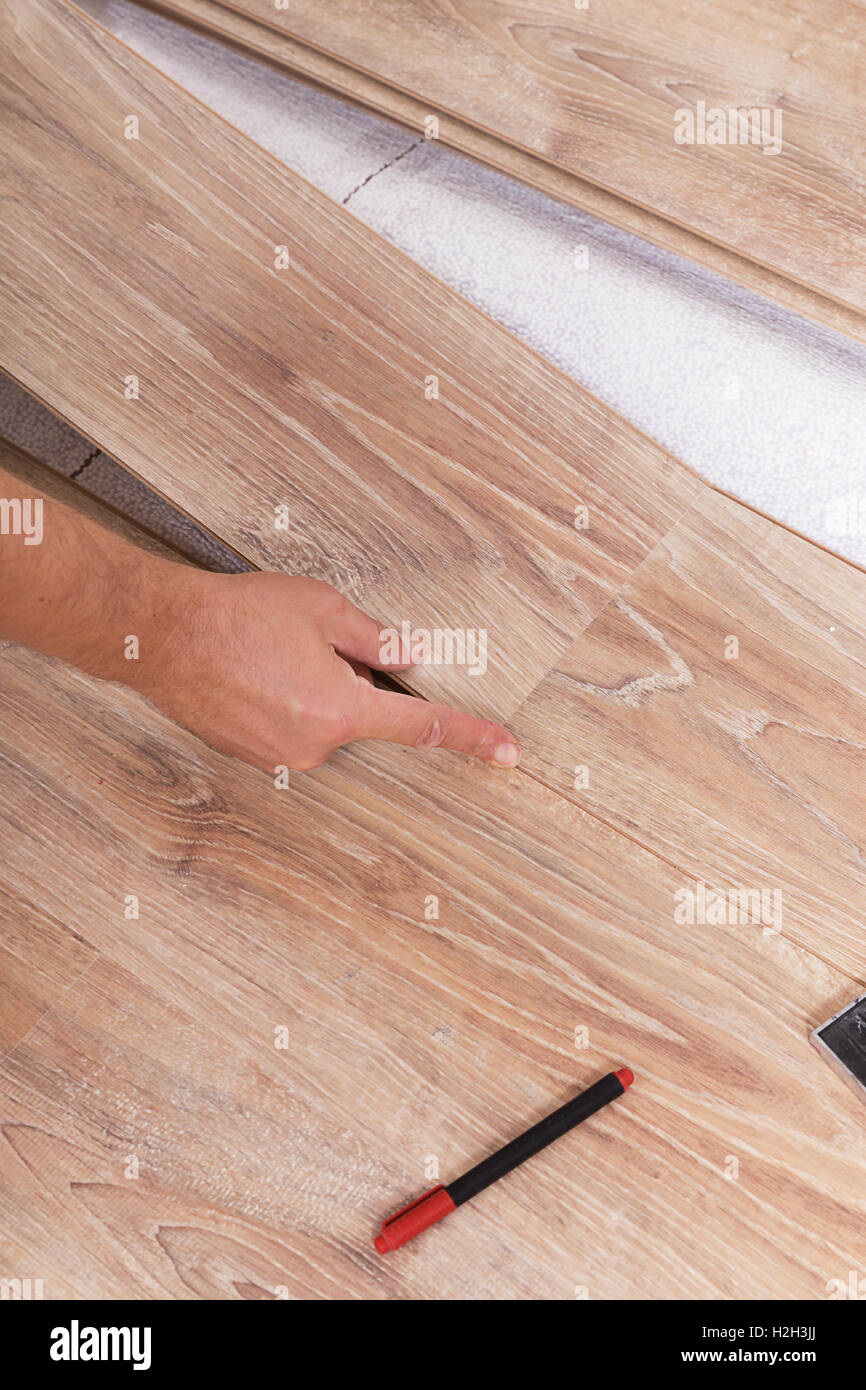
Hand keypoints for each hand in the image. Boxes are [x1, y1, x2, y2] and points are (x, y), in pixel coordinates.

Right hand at [135, 569, 520, 772]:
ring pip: (323, 719)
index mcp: (341, 710)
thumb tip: (413, 654)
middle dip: (348, 679)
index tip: (506, 752)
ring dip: (311, 688)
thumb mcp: (322, 609)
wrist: (161, 635)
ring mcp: (279, 756)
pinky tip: (254, 670)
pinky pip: (289, 727)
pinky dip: (282, 699)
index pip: (423, 727)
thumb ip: (377, 638)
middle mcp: (314, 745)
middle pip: (360, 714)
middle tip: (305, 643)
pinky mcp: (251, 754)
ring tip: (269, 653)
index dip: (471, 737)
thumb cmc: (236, 616)